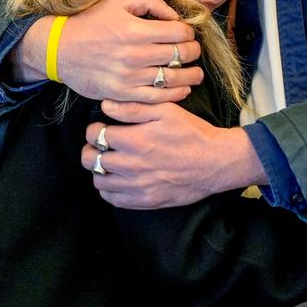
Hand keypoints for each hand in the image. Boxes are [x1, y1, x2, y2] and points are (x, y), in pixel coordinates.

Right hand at [14, 0, 202, 100]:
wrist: (60, 49)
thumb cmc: (92, 22)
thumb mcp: (118, 1)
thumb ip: (150, 1)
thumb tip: (175, 16)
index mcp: (135, 29)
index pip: (179, 33)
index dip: (189, 32)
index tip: (186, 34)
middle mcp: (134, 54)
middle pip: (180, 55)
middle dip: (192, 52)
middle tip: (193, 51)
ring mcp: (128, 77)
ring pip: (173, 79)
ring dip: (191, 76)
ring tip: (196, 74)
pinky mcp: (122, 94)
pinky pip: (156, 98)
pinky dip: (175, 94)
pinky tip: (182, 89)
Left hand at [83, 100, 261, 208]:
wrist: (216, 162)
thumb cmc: (192, 133)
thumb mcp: (166, 111)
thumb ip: (133, 108)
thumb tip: (106, 105)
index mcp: (134, 140)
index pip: (94, 134)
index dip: (93, 129)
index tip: (100, 127)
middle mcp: (131, 165)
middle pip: (90, 159)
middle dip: (90, 149)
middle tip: (99, 145)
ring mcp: (137, 186)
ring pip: (98, 180)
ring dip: (98, 169)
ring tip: (108, 162)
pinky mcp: (145, 201)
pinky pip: (112, 198)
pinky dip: (108, 189)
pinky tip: (117, 179)